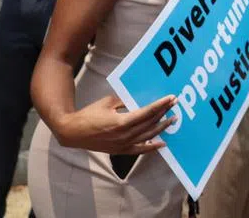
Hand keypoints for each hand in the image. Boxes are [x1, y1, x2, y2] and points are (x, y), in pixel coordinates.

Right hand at [53, 94, 175, 154]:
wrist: (72, 132)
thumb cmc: (89, 114)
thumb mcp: (108, 102)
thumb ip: (125, 101)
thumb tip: (139, 98)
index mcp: (121, 122)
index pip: (147, 112)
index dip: (160, 105)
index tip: (171, 98)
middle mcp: (124, 135)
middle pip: (150, 124)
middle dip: (164, 113)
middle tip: (175, 105)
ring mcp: (122, 145)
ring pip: (147, 136)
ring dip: (161, 128)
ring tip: (172, 120)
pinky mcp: (119, 151)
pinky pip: (139, 150)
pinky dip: (151, 147)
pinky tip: (161, 143)